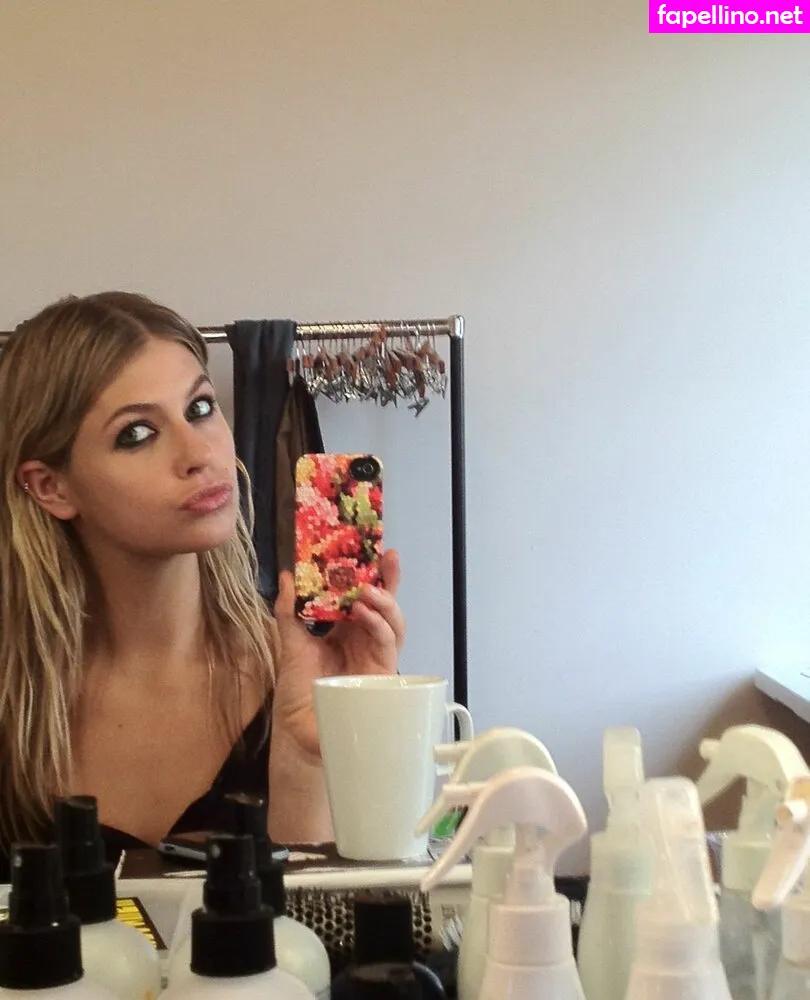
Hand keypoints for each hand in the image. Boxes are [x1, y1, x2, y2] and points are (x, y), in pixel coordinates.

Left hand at [271, 550, 404, 757]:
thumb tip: (285, 576)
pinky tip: (365, 614)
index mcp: (345, 630)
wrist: (299, 730)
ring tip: (367, 590)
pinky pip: (387, 645)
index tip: (375, 549)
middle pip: (385, 605)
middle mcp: (363, 640)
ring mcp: (374, 657)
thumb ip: (288, 611)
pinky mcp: (380, 675)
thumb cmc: (297, 690)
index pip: (364, 596)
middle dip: (390, 581)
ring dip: (384, 603)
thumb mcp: (289, 642)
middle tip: (388, 558)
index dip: (372, 574)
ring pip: (393, 623)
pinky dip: (379, 626)